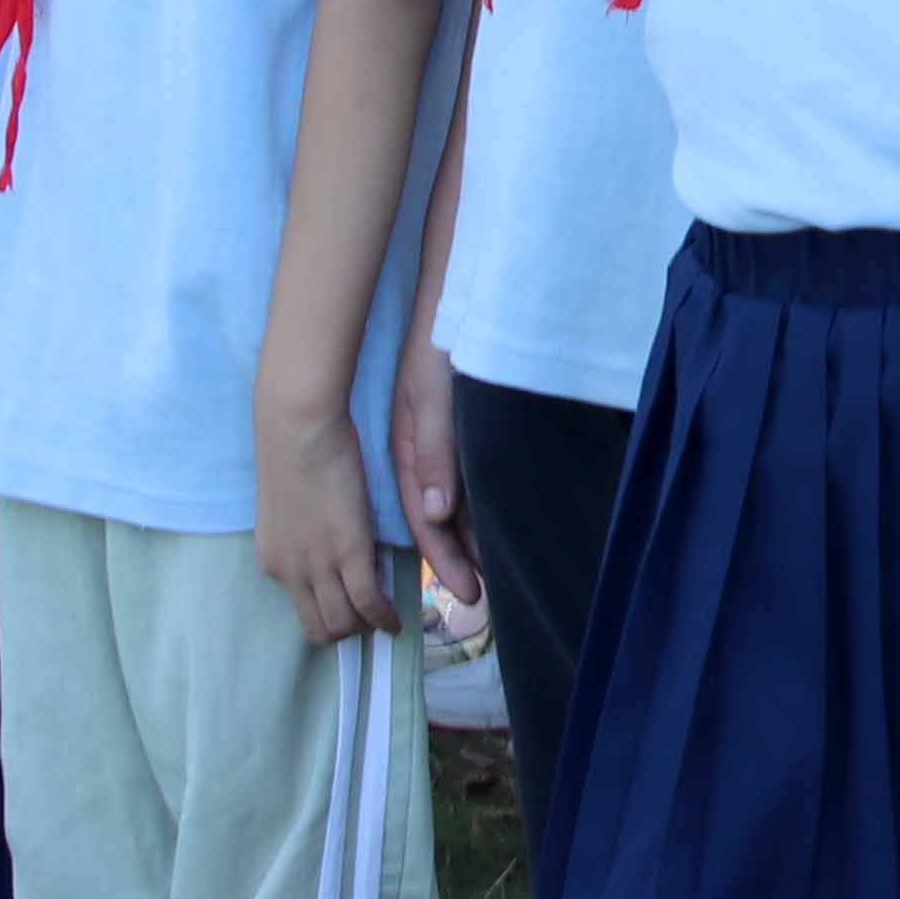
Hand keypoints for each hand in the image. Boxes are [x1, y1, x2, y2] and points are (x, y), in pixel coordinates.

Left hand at [251, 394, 395, 645]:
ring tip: (386, 620)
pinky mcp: (348, 554)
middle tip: (372, 621)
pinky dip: (385, 617)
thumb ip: (304, 535)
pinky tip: (397, 617)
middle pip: (320, 628)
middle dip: (347, 632)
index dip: (328, 616)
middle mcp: (289, 572)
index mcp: (273, 559)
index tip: (349, 611)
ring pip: (343, 623)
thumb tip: (326, 545)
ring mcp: (317, 566)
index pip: (301, 609)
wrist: (297, 426)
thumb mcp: (291, 506)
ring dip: (367, 628)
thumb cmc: (294, 448)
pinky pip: (369, 604)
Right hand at [395, 341, 485, 604]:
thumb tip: (437, 513)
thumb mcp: (436, 399)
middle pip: (437, 520)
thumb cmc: (440, 347)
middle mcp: (421, 453)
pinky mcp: (450, 428)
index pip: (427, 519)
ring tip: (489, 576)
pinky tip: (487, 525)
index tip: (467, 592)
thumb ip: (437, 451)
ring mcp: (435, 441)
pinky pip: (459, 481)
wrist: (448, 298)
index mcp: (410, 450)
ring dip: (467, 539)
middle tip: (480, 600)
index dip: (445, 558)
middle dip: (456, 559)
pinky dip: (472, 509)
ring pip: (450, 504)